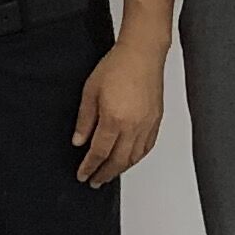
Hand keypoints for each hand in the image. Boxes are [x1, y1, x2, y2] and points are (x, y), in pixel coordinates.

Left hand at [70, 40, 166, 186]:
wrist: (142, 53)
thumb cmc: (117, 66)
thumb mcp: (90, 91)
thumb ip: (84, 120)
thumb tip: (78, 141)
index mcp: (114, 120)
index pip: (99, 153)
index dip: (89, 167)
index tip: (83, 175)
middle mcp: (133, 127)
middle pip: (118, 161)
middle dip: (104, 174)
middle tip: (95, 181)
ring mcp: (147, 125)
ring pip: (134, 158)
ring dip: (120, 169)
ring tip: (109, 173)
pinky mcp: (156, 121)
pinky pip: (147, 148)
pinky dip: (136, 158)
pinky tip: (129, 160)